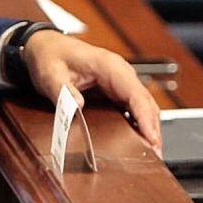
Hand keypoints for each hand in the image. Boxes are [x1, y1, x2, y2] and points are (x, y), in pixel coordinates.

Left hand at [22, 31, 163, 153]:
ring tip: (153, 153)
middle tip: (156, 155)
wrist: (47, 47)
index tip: (152, 139)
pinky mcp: (117, 91)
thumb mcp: (50, 74)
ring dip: (150, 129)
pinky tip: (141, 141)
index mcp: (109, 66)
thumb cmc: (51, 56)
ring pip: (145, 107)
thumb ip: (61, 90)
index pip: (136, 94)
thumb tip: (76, 106)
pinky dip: (142, 125)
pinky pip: (135, 108)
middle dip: (153, 129)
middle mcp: (121, 74)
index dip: (146, 118)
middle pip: (146, 103)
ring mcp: (121, 82)